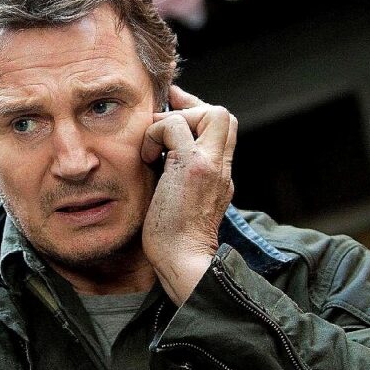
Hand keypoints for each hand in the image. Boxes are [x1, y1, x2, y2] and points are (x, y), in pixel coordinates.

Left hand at [141, 85, 236, 304]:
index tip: (173, 110)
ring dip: (174, 121)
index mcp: (219, 175)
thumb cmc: (172, 240)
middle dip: (190, 108)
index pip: (221, 130)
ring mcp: (210, 165)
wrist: (181, 260)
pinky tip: (146, 157)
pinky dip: (155, 133)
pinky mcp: (192, 167)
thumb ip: (179, 179)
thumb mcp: (181, 203)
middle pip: (224, 116)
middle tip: (161, 117)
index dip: (197, 113)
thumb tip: (158, 160)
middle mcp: (220, 167)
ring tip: (152, 147)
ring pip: (211, 113)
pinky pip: (175, 126)